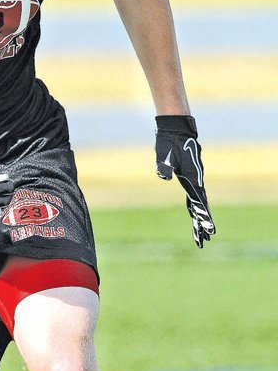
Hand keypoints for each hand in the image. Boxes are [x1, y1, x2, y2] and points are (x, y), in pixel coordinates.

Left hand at [155, 115, 215, 247]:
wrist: (176, 129)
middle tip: (205, 241)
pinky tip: (194, 217)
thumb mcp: (164, 153)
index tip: (209, 229)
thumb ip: (164, 166)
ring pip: (198, 204)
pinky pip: (194, 198)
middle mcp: (196, 181)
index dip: (204, 217)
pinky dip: (195, 209)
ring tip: (203, 237)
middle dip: (203, 225)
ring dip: (200, 220)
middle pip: (201, 207)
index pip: (199, 202)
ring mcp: (194, 180)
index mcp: (192, 178)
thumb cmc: (169, 141)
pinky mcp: (190, 178)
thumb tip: (163, 176)